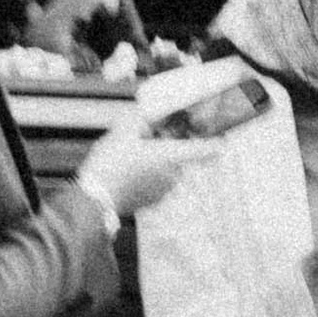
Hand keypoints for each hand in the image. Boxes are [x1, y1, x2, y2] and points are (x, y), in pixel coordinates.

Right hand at [80, 113, 222, 222]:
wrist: (94, 198)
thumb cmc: (111, 164)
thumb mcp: (122, 131)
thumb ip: (140, 119)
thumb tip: (148, 115)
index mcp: (170, 156)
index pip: (203, 150)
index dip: (215, 143)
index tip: (222, 140)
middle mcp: (172, 176)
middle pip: (179, 157)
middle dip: (167, 147)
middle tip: (147, 139)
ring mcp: (163, 191)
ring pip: (166, 171)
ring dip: (156, 163)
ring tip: (132, 157)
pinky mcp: (152, 202)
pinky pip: (156, 184)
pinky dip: (147, 177)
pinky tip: (128, 171)